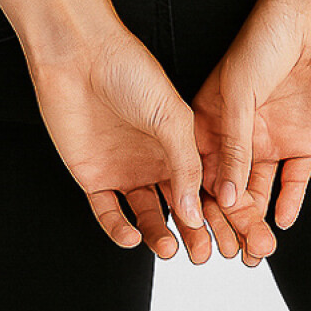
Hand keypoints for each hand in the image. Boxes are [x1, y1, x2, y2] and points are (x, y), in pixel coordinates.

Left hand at [26, 20, 216, 262]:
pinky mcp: (94, 177)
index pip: (201, 186)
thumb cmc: (129, 70)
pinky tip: (132, 236)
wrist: (80, 57)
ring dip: (158, 234)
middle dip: (191, 233)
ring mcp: (124, 169)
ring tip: (170, 247)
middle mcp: (153, 159)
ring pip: (145, 215)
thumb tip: (195, 211)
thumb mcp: (171, 117)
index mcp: (178, 142)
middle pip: (176, 207)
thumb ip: (186, 165)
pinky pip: (108, 213)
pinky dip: (119, 230)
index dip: (216, 212)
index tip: (230, 236)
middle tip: (203, 253)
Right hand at [190, 0, 310, 238]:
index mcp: (213, 117)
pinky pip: (296, 179)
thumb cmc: (265, 36)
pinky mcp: (305, 139)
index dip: (200, 202)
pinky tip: (283, 220)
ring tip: (257, 249)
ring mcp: (273, 137)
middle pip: (231, 186)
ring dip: (259, 219)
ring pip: (262, 189)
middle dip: (230, 221)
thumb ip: (231, 144)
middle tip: (231, 252)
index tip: (198, 234)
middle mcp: (241, 132)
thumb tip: (220, 194)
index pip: (202, 169)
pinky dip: (290, 201)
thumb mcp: (238, 91)